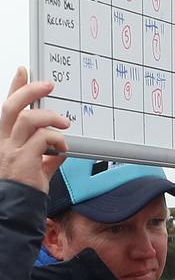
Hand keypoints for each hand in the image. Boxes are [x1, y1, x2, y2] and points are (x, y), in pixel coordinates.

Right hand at [0, 67, 65, 191]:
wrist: (16, 209)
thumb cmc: (25, 188)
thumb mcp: (36, 166)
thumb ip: (46, 155)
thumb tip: (59, 149)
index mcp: (5, 139)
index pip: (7, 107)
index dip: (15, 86)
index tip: (24, 70)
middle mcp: (4, 141)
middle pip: (12, 106)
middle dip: (30, 90)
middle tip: (48, 85)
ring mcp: (11, 150)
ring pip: (28, 119)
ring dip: (50, 118)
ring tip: (64, 124)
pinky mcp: (24, 159)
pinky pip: (43, 139)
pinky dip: (58, 141)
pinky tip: (63, 149)